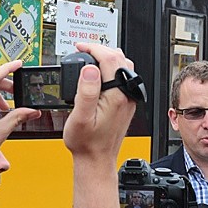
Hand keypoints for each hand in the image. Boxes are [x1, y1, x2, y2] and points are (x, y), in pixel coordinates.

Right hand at [62, 44, 136, 161]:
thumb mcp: (80, 117)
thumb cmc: (86, 143)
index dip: (93, 48)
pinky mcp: (125, 104)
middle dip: (101, 49)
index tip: (80, 47)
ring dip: (108, 57)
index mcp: (116, 96)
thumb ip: (86, 91)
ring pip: (124, 67)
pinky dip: (112, 69)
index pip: (110, 59)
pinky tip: (100, 72)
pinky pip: (123, 78)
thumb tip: (89, 69)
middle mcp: (126, 96)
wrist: (96, 160)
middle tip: (83, 49)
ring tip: (91, 57)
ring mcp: (128, 100)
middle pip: (119, 59)